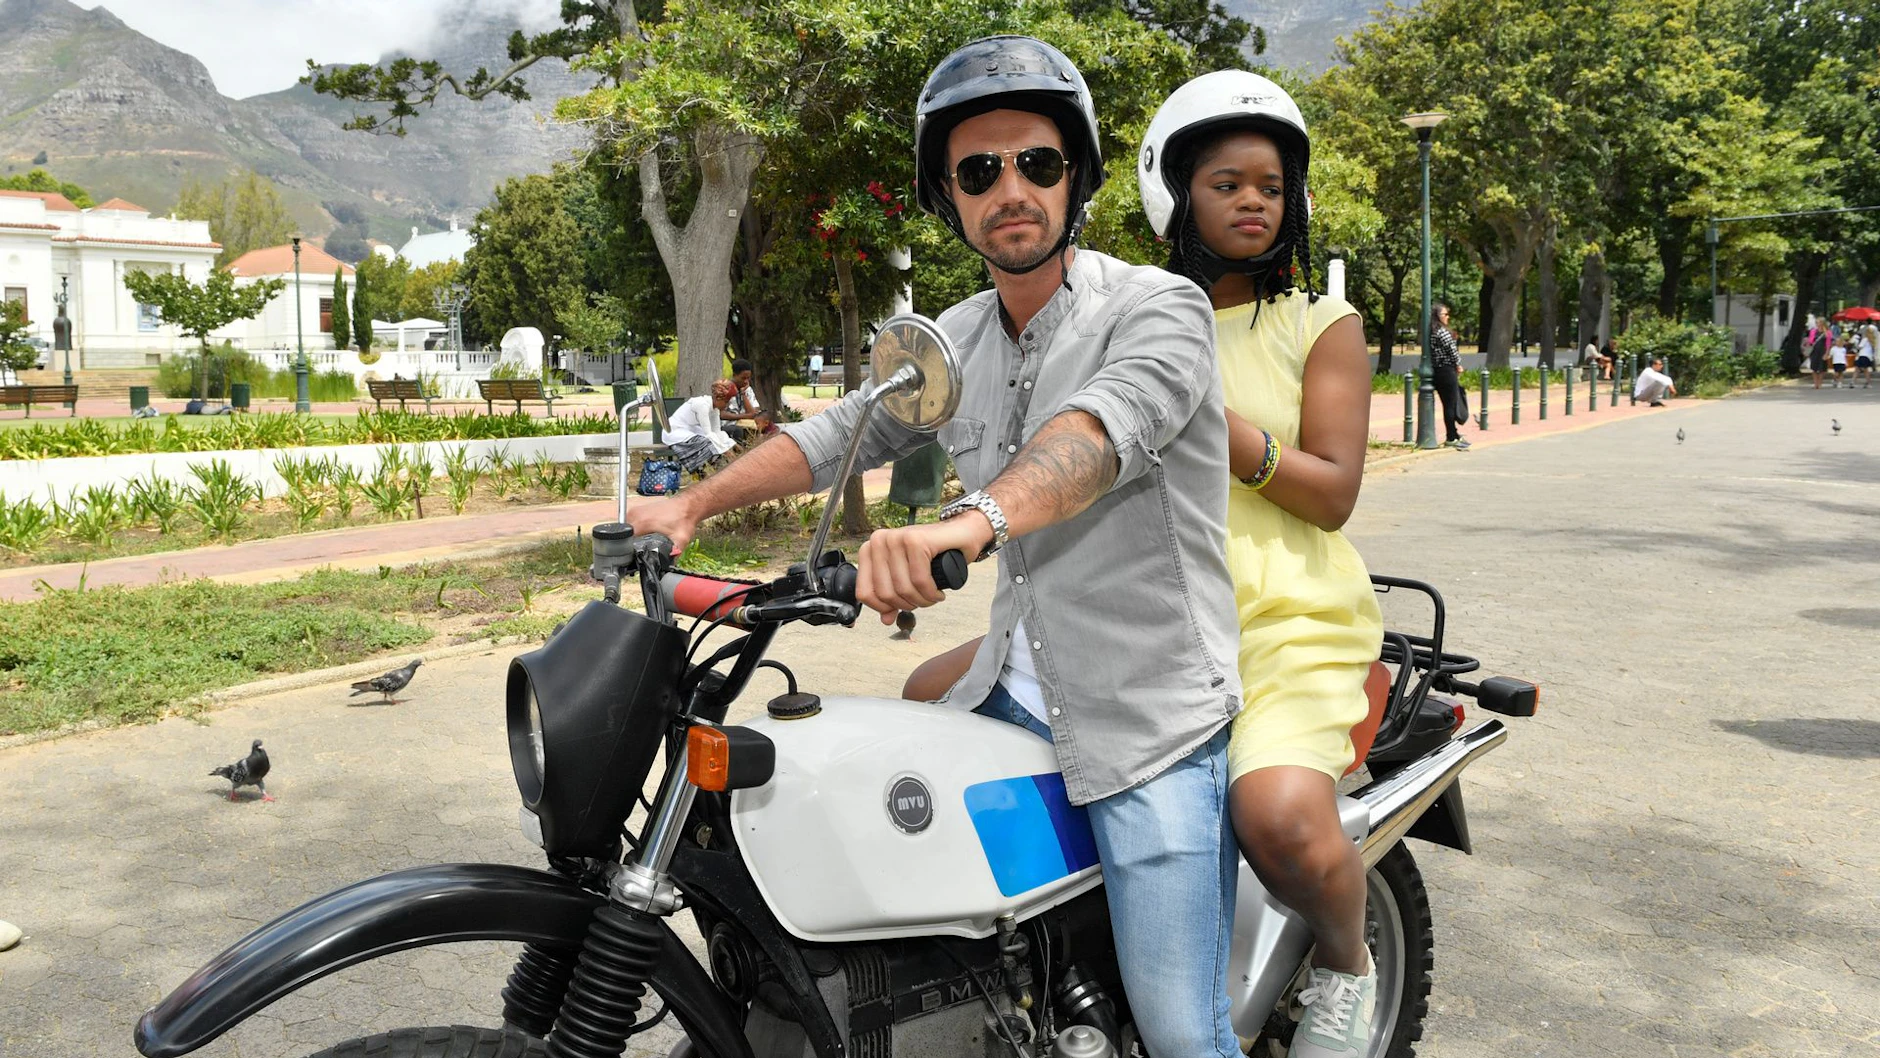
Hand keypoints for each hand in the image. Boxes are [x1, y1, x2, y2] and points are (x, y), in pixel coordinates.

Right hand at [627, 495, 700, 554]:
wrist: (687, 506)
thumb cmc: (683, 519)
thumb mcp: (680, 540)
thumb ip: (674, 555)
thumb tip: (667, 567)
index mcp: (641, 523)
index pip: (624, 541)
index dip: (627, 553)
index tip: (634, 558)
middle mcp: (634, 515)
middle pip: (623, 537)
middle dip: (630, 547)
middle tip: (642, 551)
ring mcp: (634, 511)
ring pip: (626, 531)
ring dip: (631, 539)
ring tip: (643, 543)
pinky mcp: (637, 510)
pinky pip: (630, 524)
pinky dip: (634, 531)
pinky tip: (644, 535)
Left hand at [856, 515, 991, 623]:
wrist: (961, 533)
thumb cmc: (933, 554)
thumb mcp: (906, 576)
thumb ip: (892, 597)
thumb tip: (886, 619)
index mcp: (870, 549)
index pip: (864, 593)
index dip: (884, 608)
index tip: (901, 609)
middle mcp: (879, 541)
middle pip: (886, 594)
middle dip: (908, 605)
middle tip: (923, 601)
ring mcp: (897, 538)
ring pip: (904, 588)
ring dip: (923, 600)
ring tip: (932, 597)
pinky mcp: (916, 540)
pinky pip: (920, 580)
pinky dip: (932, 593)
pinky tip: (938, 593)